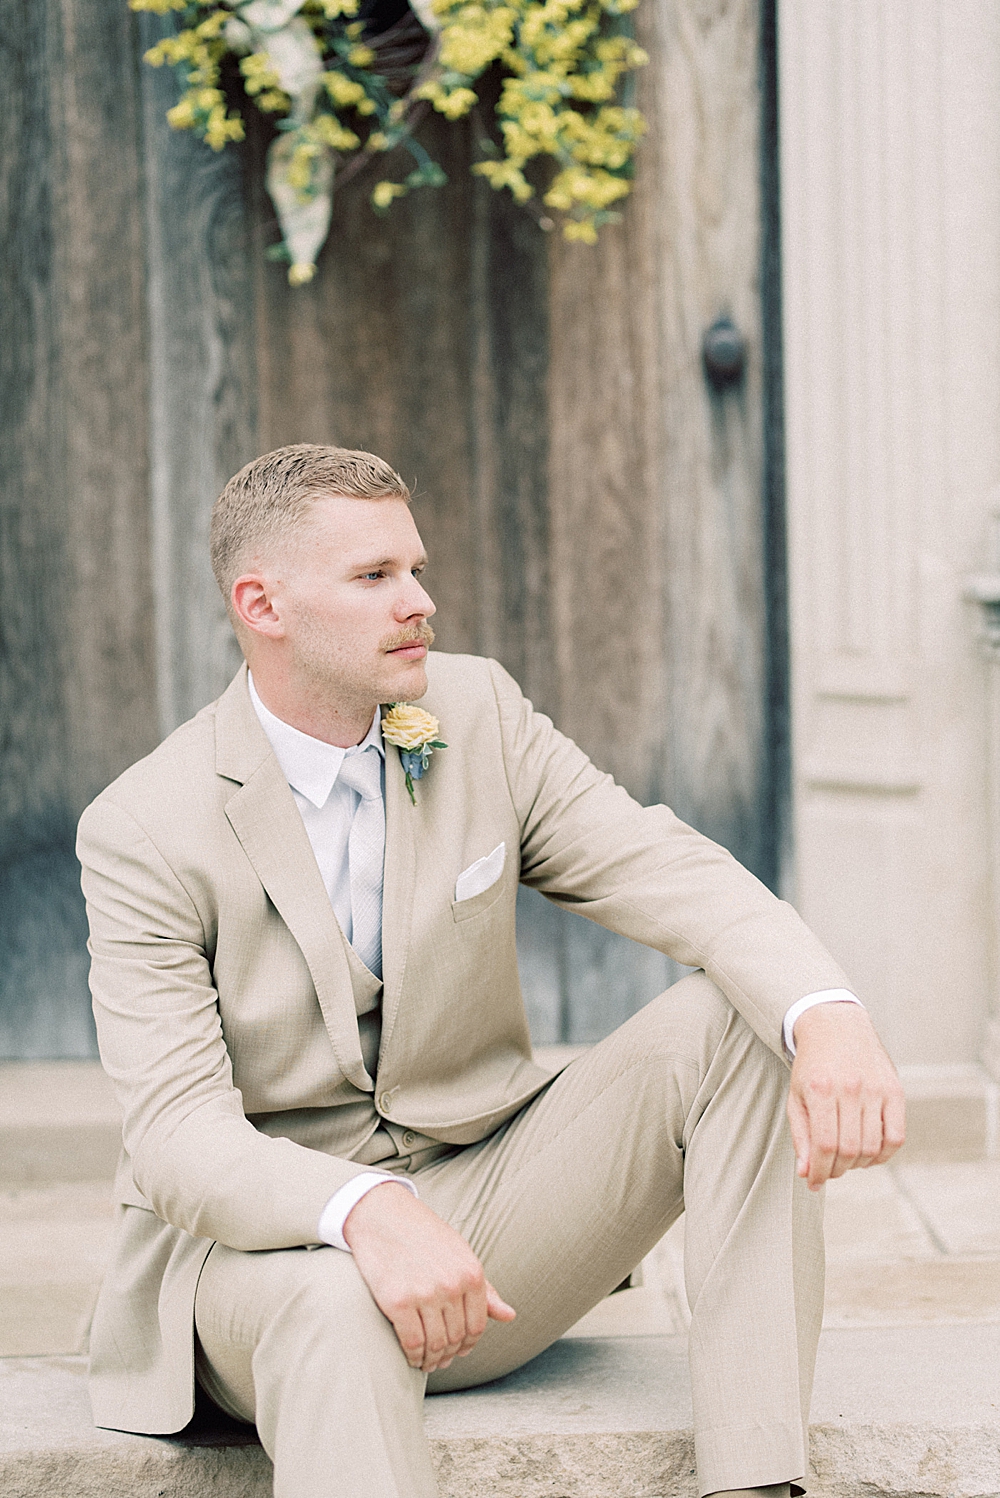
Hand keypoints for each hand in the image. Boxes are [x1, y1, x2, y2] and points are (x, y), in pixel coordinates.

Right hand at [343, 1181, 515, 1372]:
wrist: (382, 1215)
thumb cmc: (424, 1235)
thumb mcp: (460, 1254)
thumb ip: (485, 1289)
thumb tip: (510, 1316)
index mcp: (471, 1273)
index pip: (477, 1326)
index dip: (468, 1345)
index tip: (458, 1351)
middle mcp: (451, 1285)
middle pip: (456, 1338)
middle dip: (449, 1355)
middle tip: (440, 1361)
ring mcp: (424, 1293)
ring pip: (435, 1344)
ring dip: (432, 1360)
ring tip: (427, 1362)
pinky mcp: (397, 1301)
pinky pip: (412, 1342)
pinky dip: (413, 1356)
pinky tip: (411, 1356)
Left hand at [787, 1002, 904, 1189]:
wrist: (837, 1027)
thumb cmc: (813, 1066)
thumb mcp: (796, 1096)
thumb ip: (801, 1136)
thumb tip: (807, 1173)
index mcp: (821, 1089)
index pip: (825, 1146)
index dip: (820, 1172)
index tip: (814, 1183)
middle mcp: (851, 1088)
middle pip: (849, 1150)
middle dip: (837, 1170)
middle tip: (830, 1170)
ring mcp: (876, 1089)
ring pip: (873, 1147)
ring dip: (859, 1164)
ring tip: (847, 1159)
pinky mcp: (895, 1091)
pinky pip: (896, 1137)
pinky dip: (884, 1155)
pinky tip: (870, 1153)